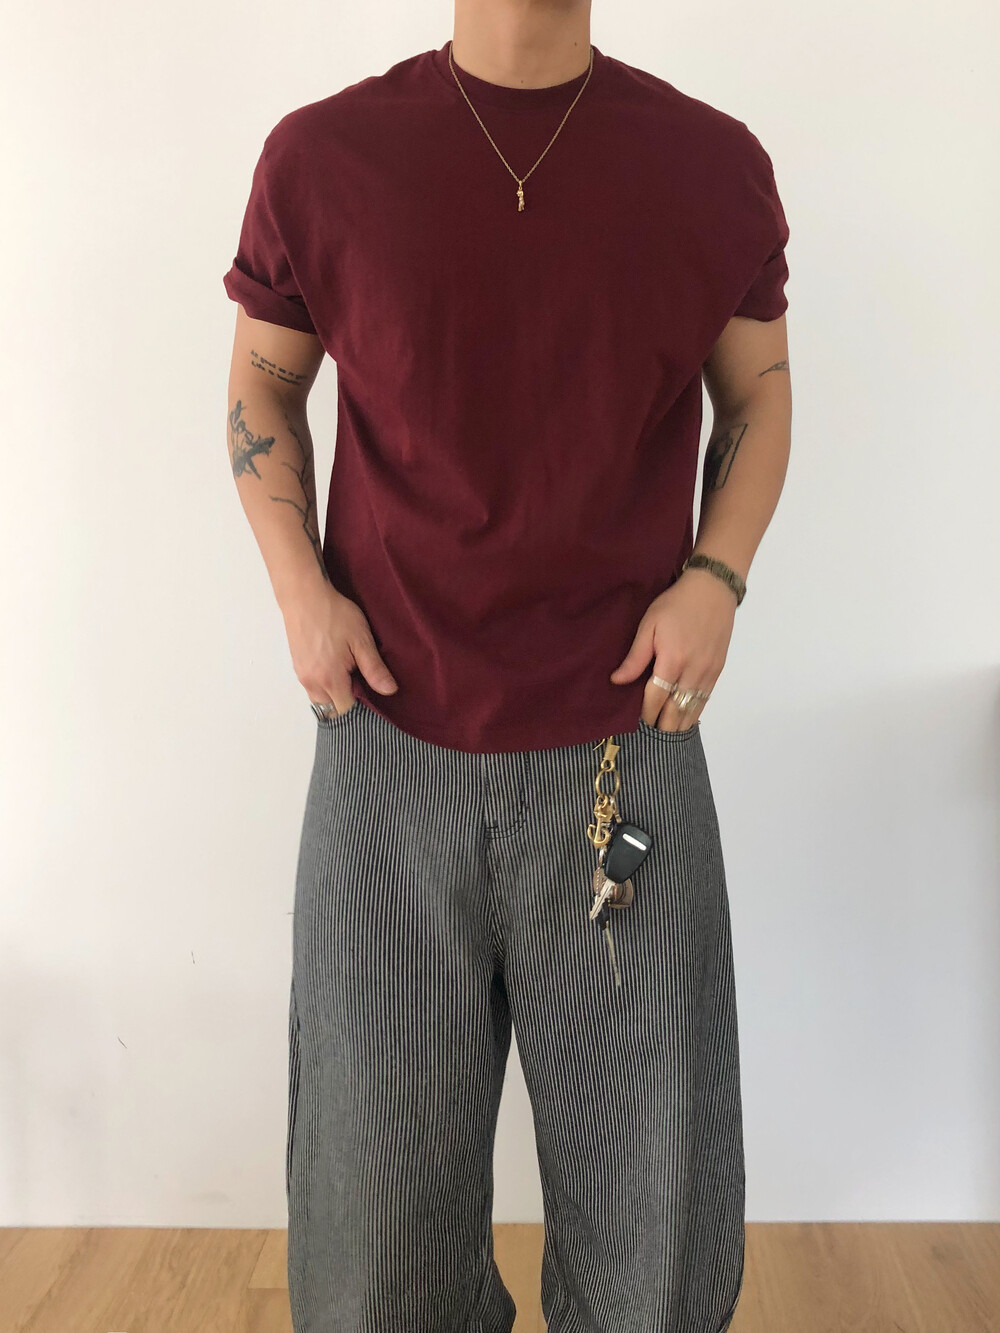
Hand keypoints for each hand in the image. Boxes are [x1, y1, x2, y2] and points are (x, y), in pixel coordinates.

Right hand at [280, 584, 397, 715]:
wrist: (304, 596)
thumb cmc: (334, 614)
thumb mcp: (361, 639)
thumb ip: (374, 669)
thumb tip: (390, 691)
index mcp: (329, 679)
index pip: (346, 709)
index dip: (360, 704)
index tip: (369, 688)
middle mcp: (311, 682)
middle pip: (332, 707)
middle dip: (346, 699)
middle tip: (359, 676)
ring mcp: (301, 674)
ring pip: (320, 697)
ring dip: (334, 690)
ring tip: (346, 668)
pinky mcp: (297, 665)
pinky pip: (312, 684)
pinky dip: (323, 681)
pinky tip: (333, 661)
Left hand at [609, 567, 737, 730]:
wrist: (713, 589)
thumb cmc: (676, 604)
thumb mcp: (650, 624)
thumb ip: (635, 656)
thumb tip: (617, 681)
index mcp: (672, 660)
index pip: (656, 698)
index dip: (646, 714)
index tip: (637, 724)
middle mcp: (692, 671)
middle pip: (676, 710)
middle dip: (663, 726)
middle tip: (650, 738)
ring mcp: (708, 672)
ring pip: (693, 709)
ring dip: (679, 724)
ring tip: (666, 736)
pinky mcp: (718, 670)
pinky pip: (705, 699)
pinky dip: (695, 713)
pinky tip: (686, 721)